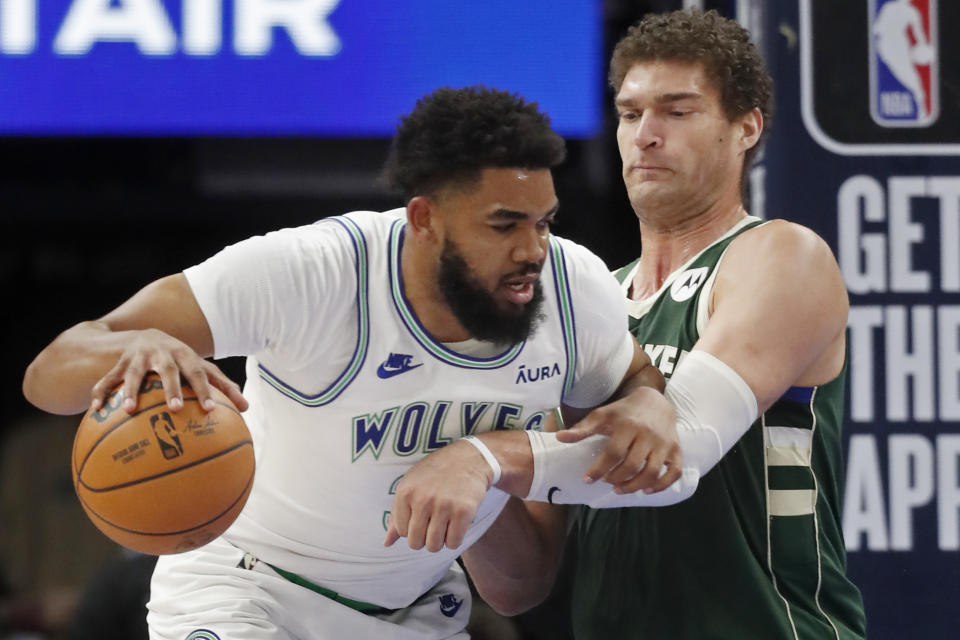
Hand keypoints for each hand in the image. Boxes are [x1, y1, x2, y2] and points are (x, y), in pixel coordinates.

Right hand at [89, 328, 247, 414]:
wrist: (144, 335)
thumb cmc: (180, 359)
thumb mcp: (200, 367)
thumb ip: (222, 386)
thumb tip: (247, 408)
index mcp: (185, 355)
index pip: (198, 372)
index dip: (205, 390)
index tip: (209, 410)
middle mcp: (162, 353)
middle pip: (168, 370)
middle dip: (171, 388)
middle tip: (175, 409)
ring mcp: (138, 357)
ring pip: (134, 374)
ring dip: (131, 391)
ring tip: (130, 410)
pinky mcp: (118, 364)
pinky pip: (107, 379)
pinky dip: (101, 392)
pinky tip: (96, 410)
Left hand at [384, 439, 492, 551]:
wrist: (469, 458)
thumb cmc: (436, 473)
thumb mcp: (411, 485)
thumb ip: (397, 514)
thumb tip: (387, 543)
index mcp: (405, 492)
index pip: (401, 531)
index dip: (412, 527)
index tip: (422, 516)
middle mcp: (422, 499)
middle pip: (415, 543)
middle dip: (424, 538)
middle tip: (433, 524)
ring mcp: (443, 506)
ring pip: (434, 546)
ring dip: (439, 540)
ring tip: (444, 524)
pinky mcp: (463, 512)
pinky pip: (453, 543)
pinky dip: (455, 539)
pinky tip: (456, 524)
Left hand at [557, 386, 679, 494]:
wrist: (655, 401)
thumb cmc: (624, 411)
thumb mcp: (602, 415)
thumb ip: (582, 429)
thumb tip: (559, 438)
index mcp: (628, 425)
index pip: (613, 453)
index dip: (599, 469)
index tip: (587, 479)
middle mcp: (648, 434)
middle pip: (632, 465)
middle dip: (616, 479)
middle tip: (607, 482)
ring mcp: (664, 443)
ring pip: (652, 472)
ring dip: (634, 486)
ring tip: (620, 489)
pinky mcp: (676, 449)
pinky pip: (674, 472)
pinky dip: (662, 485)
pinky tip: (647, 490)